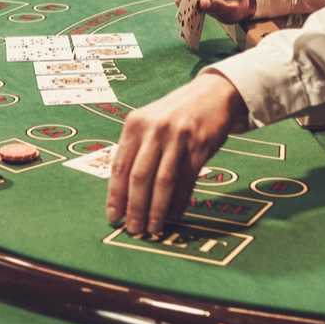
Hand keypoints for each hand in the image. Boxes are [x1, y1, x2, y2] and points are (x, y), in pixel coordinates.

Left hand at [106, 73, 246, 236]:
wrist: (211, 94)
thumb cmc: (174, 114)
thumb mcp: (149, 122)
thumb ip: (135, 149)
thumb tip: (123, 192)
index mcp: (135, 125)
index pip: (119, 165)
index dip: (115, 195)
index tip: (113, 216)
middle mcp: (154, 130)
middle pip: (139, 176)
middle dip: (134, 207)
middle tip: (133, 229)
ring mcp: (178, 138)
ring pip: (163, 182)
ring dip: (156, 209)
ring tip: (152, 228)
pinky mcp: (199, 146)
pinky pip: (187, 180)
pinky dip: (180, 202)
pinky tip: (175, 215)